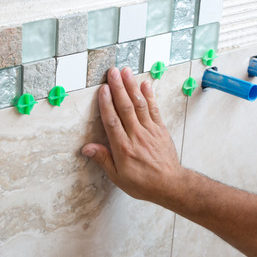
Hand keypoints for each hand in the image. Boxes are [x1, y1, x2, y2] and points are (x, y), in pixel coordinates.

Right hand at [82, 67, 184, 202]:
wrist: (170, 185)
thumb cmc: (143, 183)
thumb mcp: (118, 177)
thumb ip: (103, 159)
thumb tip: (87, 148)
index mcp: (123, 148)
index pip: (112, 121)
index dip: (107, 104)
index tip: (103, 89)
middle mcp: (137, 136)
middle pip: (125, 107)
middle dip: (118, 87)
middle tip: (112, 72)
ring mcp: (150, 131)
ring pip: (139, 105)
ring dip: (132, 86)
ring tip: (126, 72)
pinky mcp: (160, 129)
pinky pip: (154, 110)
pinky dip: (149, 96)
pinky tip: (144, 84)